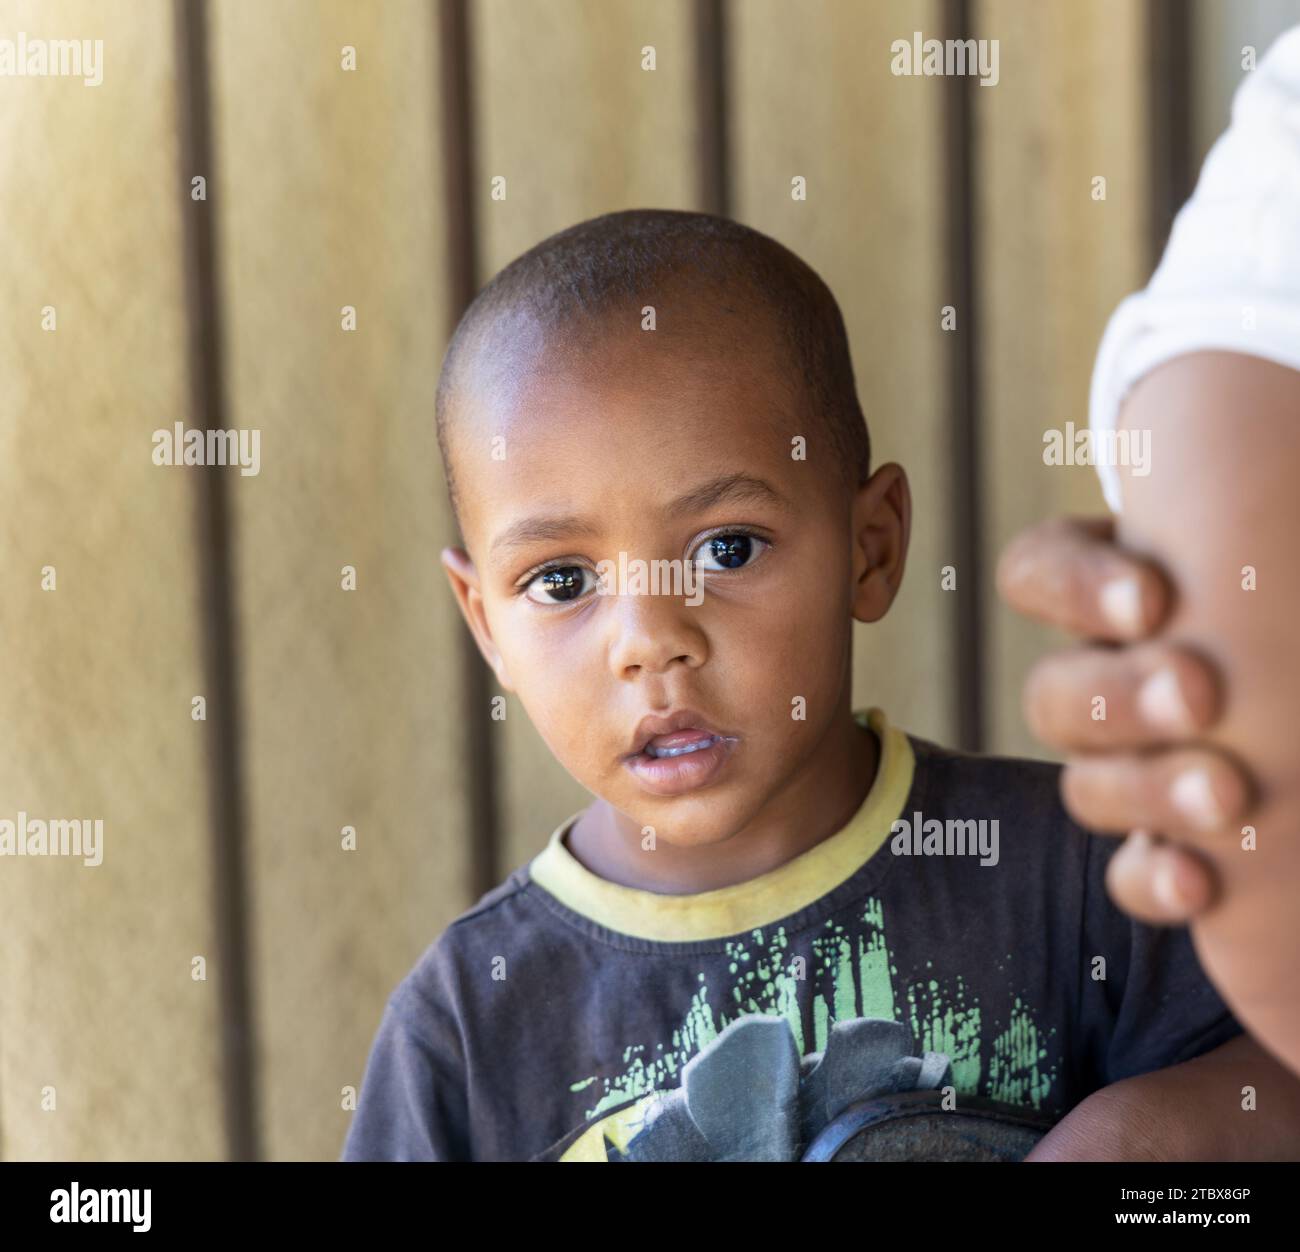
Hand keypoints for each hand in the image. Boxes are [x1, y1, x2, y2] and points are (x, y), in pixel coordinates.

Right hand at [996, 517, 1253, 923]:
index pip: (1038, 573)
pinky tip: (1203, 882)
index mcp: (1120, 587)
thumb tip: (1225, 512)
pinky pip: (1131, 872)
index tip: (1155, 596)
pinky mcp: (1175, 844)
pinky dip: (1155, 880)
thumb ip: (1235, 531)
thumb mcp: (1273, 543)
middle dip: (1119, 698)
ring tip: (1229, 796)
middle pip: (1053, 693)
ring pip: (1083, 783)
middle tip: (1200, 692)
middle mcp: (1111, 673)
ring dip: (1145, 791)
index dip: (1074, 591)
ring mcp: (1137, 764)